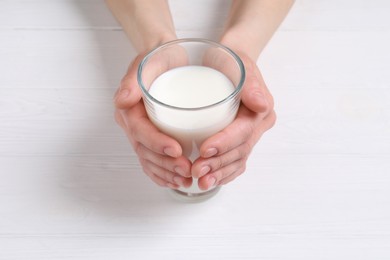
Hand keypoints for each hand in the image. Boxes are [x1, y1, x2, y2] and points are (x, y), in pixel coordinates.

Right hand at [114, 53, 191, 188]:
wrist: (165, 59)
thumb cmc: (159, 58)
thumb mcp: (149, 62)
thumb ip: (134, 80)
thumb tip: (122, 100)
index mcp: (128, 109)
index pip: (140, 131)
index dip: (157, 143)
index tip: (177, 150)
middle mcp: (132, 124)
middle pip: (145, 151)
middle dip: (165, 164)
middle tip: (187, 170)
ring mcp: (141, 133)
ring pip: (149, 160)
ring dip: (166, 173)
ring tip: (186, 180)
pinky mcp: (152, 137)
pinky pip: (153, 161)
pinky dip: (163, 174)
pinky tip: (178, 181)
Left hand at [191, 52, 275, 189]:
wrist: (228, 64)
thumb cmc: (231, 62)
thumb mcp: (240, 65)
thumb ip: (252, 85)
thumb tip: (262, 104)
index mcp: (262, 110)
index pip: (244, 132)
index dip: (225, 143)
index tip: (204, 149)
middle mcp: (258, 126)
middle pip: (240, 150)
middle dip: (218, 163)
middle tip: (196, 170)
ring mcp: (249, 136)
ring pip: (237, 161)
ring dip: (219, 174)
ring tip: (200, 181)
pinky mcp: (238, 141)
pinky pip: (234, 163)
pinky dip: (223, 174)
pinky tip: (209, 181)